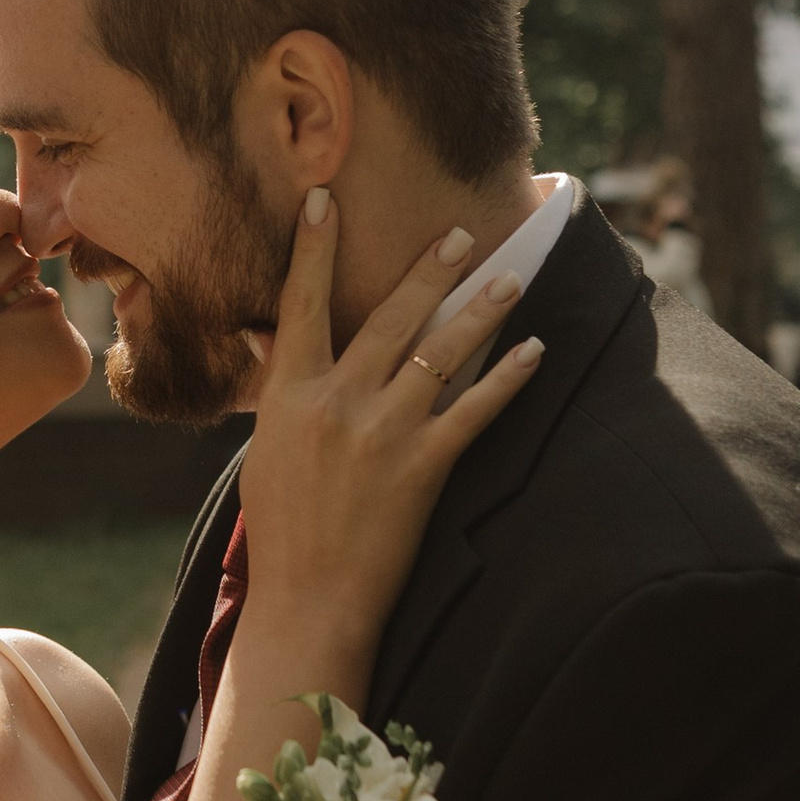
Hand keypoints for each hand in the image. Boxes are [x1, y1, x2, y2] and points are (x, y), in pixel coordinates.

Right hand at [238, 197, 544, 641]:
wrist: (309, 601)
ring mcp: (382, 434)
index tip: (323, 198)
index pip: (300, 305)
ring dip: (479, 311)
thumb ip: (279, 390)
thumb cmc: (283, 531)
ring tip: (508, 277)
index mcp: (289, 397)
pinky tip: (534, 353)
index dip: (313, 248)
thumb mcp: (265, 452)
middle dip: (426, 270)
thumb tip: (269, 336)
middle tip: (458, 231)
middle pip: (387, 317)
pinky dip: (508, 379)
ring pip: (438, 353)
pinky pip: (474, 411)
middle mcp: (336, 404)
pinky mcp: (423, 468)